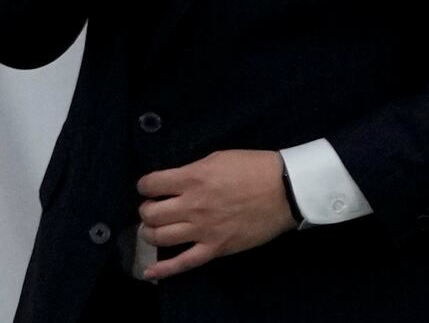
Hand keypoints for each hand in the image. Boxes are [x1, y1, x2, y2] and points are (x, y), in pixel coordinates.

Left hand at [136, 148, 295, 277]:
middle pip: (151, 214)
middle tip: (154, 208)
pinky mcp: (215, 249)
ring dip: (151, 233)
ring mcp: (202, 230)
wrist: (284, 190)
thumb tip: (176, 182)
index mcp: (192, 178)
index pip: (151, 184)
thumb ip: (193, 171)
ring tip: (156, 229)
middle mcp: (192, 206)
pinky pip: (184, 263)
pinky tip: (149, 270)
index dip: (145, 185)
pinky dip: (163, 269)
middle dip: (146, 210)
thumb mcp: (218, 158)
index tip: (149, 187)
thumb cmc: (253, 168)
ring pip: (161, 237)